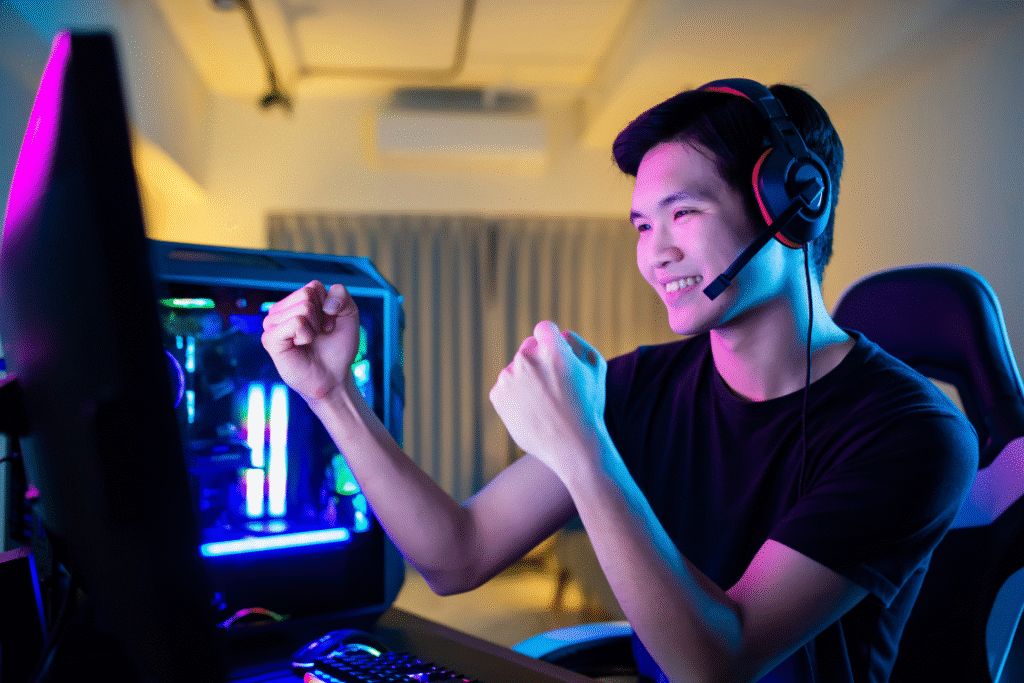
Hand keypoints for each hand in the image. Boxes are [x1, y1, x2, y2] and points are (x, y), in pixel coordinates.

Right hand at [261, 281, 360, 401]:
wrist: (333, 377)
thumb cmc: (338, 348)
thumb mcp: (349, 315)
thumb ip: (341, 295)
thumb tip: (325, 303)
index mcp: (295, 301)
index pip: (314, 286)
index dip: (330, 307)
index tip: (328, 325)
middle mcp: (281, 310)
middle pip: (307, 294)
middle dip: (321, 316)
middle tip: (319, 334)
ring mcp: (272, 323)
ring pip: (303, 307)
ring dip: (314, 327)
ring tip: (310, 341)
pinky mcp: (270, 338)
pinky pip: (295, 322)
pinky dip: (306, 335)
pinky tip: (301, 345)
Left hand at [489, 321, 606, 478]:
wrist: (573, 447)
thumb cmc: (589, 407)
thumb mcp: (597, 369)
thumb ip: (579, 344)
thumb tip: (561, 335)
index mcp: (551, 348)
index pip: (544, 329)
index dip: (552, 342)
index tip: (556, 356)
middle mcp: (526, 359)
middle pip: (528, 348)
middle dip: (538, 360)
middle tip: (553, 386)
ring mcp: (509, 377)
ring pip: (516, 369)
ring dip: (526, 380)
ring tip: (544, 404)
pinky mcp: (497, 395)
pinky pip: (505, 388)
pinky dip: (515, 396)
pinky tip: (532, 411)